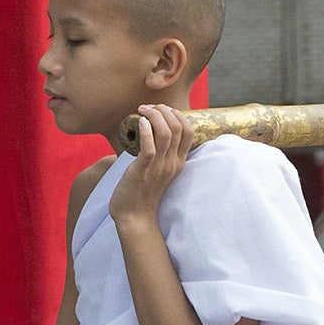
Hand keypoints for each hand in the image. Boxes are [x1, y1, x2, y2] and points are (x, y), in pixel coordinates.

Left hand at [110, 104, 194, 222]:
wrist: (134, 217)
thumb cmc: (141, 192)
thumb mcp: (157, 170)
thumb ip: (158, 154)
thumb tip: (148, 134)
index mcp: (178, 162)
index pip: (189, 131)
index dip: (177, 114)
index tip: (161, 110)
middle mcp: (172, 163)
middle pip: (179, 128)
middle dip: (164, 110)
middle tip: (148, 107)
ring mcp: (159, 168)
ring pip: (166, 134)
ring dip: (155, 116)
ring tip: (142, 110)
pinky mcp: (144, 171)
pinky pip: (150, 147)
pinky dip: (146, 131)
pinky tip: (140, 122)